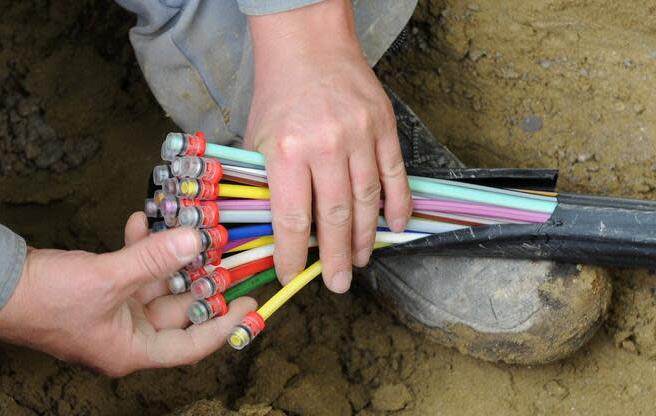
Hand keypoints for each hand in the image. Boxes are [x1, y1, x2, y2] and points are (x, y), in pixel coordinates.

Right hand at [0, 212, 255, 376]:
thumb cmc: (45, 299)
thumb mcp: (107, 278)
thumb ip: (155, 259)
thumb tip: (198, 241)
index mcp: (132, 349)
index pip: (192, 345)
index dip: (224, 324)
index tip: (249, 302)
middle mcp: (128, 334)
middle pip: (178, 309)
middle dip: (200, 278)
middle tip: (224, 252)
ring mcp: (114, 312)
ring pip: (157, 284)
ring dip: (170, 255)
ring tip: (187, 227)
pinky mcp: (102, 289)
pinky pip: (133, 269)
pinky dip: (140, 247)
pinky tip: (144, 219)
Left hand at [244, 0, 411, 292]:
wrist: (309, 45)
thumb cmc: (279, 94)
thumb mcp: (257, 139)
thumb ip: (267, 183)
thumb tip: (280, 230)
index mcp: (286, 151)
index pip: (292, 219)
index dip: (293, 255)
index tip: (293, 276)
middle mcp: (325, 146)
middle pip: (335, 217)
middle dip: (336, 257)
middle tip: (338, 283)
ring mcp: (360, 136)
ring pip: (367, 201)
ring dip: (365, 237)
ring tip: (361, 260)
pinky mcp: (384, 127)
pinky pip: (395, 175)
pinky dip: (398, 205)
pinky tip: (396, 227)